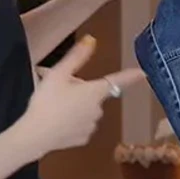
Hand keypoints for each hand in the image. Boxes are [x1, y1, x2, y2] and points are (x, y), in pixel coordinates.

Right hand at [17, 37, 144, 158]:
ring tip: (55, 106)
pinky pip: (81, 125)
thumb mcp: (58, 74)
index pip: (117, 81)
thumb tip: (91, 40)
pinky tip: (58, 121)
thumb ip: (77, 57)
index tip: (143, 73)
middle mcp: (98, 109)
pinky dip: (72, 122)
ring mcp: (92, 126)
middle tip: (58, 89)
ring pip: (86, 110)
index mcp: (94, 92)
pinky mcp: (84, 138)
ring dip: (75, 106)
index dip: (130, 76)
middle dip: (80, 90)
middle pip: (93, 94)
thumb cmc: (47, 101)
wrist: (36, 135)